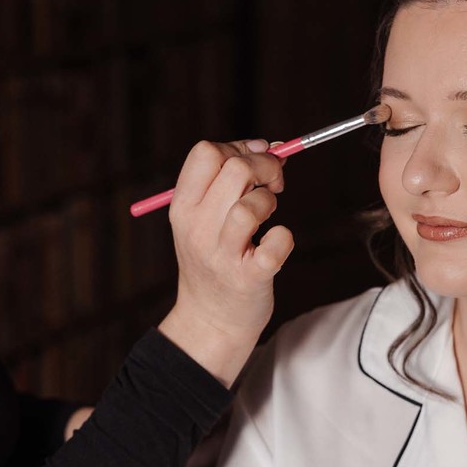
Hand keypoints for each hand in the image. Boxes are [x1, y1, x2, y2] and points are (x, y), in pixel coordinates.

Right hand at [157, 139, 293, 386]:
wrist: (210, 320)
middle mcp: (197, 228)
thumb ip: (227, 182)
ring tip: (269, 214)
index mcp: (182, 207)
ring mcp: (222, 255)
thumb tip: (270, 146)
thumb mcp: (203, 219)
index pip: (206, 152)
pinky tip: (277, 241)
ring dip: (270, 201)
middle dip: (264, 166)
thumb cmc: (214, 260)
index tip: (256, 159)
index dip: (238, 146)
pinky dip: (285, 236)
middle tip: (273, 183)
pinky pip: (278, 243)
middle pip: (235, 169)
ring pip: (252, 205)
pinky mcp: (249, 277)